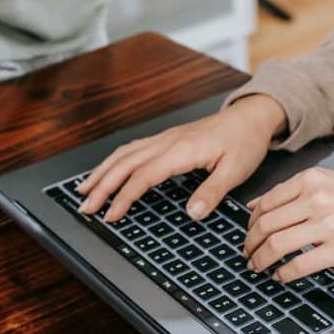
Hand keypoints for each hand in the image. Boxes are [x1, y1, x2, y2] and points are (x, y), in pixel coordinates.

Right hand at [77, 94, 286, 221]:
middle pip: (124, 163)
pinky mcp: (166, 139)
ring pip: (124, 154)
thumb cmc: (244, 142)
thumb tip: (192, 213)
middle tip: (85, 206)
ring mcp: (164, 138)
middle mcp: (167, 142)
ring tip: (84, 190)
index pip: (143, 176)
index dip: (124, 197)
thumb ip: (212, 192)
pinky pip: (132, 149)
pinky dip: (114, 161)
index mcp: (181, 150)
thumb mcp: (236, 171)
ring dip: (102, 171)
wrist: (250, 117)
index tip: (111, 216)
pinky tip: (107, 170)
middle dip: (102, 185)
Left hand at [243, 168, 333, 282]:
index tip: (248, 234)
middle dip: (250, 243)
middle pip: (266, 225)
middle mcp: (316, 199)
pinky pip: (300, 264)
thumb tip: (253, 206)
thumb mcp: (326, 182)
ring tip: (258, 266)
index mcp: (310, 180)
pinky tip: (280, 276)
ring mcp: (328, 224)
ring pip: (277, 244)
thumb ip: (290, 192)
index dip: (250, 223)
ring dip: (261, 259)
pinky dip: (284, 273)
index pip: (265, 203)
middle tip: (248, 253)